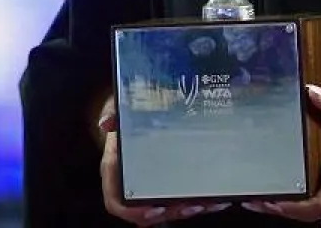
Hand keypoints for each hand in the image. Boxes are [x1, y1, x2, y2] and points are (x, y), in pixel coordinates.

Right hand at [98, 94, 231, 223]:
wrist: (139, 109)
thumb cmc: (127, 111)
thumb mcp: (117, 107)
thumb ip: (111, 112)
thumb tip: (105, 123)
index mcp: (115, 170)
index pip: (117, 201)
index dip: (133, 211)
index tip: (154, 208)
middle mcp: (131, 183)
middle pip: (147, 212)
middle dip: (170, 212)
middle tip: (190, 206)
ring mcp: (150, 186)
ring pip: (166, 210)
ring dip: (187, 210)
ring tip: (205, 202)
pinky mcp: (167, 183)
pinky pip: (180, 201)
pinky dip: (199, 204)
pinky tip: (215, 200)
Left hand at [243, 84, 320, 221]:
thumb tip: (308, 90)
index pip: (320, 204)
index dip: (293, 208)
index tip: (268, 202)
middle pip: (318, 214)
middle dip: (288, 211)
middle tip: (258, 201)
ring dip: (300, 211)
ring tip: (272, 200)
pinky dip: (314, 208)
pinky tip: (296, 198)